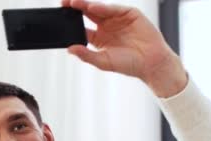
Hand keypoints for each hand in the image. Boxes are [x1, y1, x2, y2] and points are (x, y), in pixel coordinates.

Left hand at [63, 0, 186, 96]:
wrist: (151, 63)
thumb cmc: (128, 64)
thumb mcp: (103, 61)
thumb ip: (86, 55)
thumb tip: (69, 49)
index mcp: (98, 37)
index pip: (81, 27)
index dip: (71, 22)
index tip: (59, 18)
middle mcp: (106, 26)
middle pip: (87, 14)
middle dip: (76, 8)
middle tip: (63, 3)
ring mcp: (117, 19)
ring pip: (99, 9)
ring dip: (86, 5)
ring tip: (74, 3)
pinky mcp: (130, 14)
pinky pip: (114, 9)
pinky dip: (104, 7)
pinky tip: (93, 7)